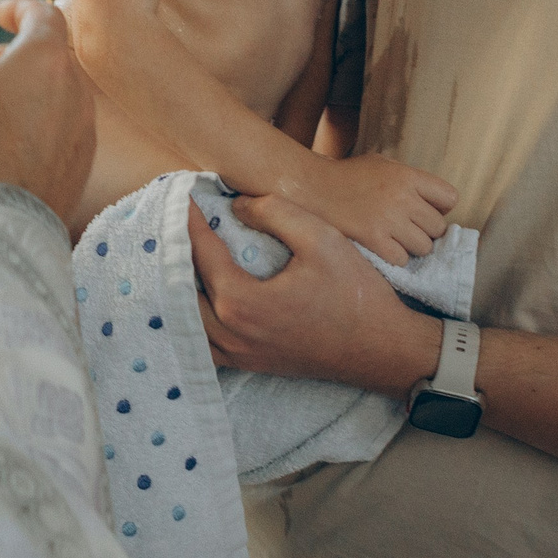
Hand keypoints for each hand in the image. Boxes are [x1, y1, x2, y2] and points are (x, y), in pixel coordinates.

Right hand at [0, 0, 93, 217]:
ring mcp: (83, 130)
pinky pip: (63, 130)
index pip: (43, 14)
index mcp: (46, 59)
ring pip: (59, 93)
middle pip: (52, 55)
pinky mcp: (81, 165)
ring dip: (27, 89)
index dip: (19, 8)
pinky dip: (39, 121)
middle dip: (15, 52)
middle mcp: (75, 90)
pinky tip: (7, 142)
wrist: (3, 225)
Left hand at [189, 194, 439, 394]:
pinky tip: (196, 298)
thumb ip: (275, 213)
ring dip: (176, 288)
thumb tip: (238, 205)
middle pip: (179, 289)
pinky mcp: (249, 364)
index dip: (189, 219)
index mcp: (242, 302)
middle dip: (174, 252)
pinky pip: (203, 344)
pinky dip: (190, 320)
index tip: (184, 193)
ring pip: (185, 321)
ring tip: (180, 256)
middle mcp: (230, 333)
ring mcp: (238, 354)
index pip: (199, 252)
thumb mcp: (321, 238)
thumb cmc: (355, 293)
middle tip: (175, 221)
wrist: (383, 349)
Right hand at [285, 150, 456, 265]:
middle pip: (438, 227)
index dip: (439, 207)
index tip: (424, 211)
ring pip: (423, 247)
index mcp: (407, 176)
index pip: (449, 198)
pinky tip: (381, 248)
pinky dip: (394, 257)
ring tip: (394, 239)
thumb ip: (410, 180)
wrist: (309, 187)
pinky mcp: (373, 240)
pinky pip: (402, 259)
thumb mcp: (382, 164)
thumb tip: (437, 203)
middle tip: (406, 229)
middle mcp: (402, 197)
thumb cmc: (346, 176)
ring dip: (411, 247)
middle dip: (425, 230)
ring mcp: (388, 220)